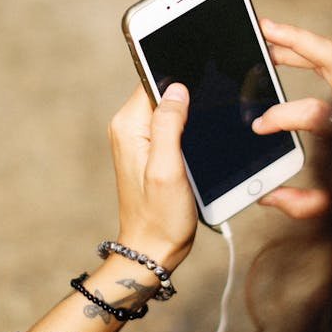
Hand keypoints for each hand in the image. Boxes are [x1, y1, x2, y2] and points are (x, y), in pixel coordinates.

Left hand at [108, 83, 196, 270]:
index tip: (201, 93)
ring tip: (197, 144)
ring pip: (169, 110)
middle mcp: (128, 129)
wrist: (154, 249)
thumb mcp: (167, 169)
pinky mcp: (150, 151)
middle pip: (162, 93)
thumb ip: (169, 124)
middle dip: (187, 101)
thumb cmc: (160, 216)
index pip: (153, 81)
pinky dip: (187, 133)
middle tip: (203, 125)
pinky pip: (171, 128)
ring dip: (189, 119)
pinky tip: (195, 149)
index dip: (179, 81)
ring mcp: (138, 140)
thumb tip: (177, 88)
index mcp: (128, 126)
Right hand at [252, 19, 331, 218]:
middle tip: (262, 30)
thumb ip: (307, 203)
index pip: (317, 112)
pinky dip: (310, 52)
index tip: (259, 125)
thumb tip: (269, 196)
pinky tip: (286, 50)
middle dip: (295, 41)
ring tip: (266, 32)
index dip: (283, 116)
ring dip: (298, 42)